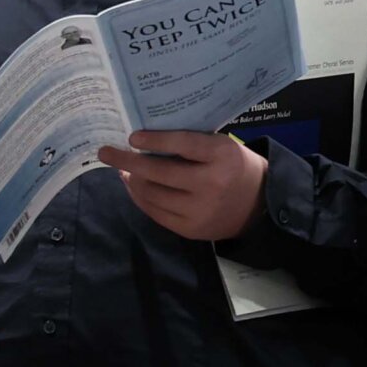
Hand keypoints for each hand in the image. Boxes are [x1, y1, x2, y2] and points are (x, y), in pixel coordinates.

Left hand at [97, 129, 269, 241]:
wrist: (259, 205)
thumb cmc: (235, 166)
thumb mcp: (223, 147)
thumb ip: (192, 144)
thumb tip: (145, 141)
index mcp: (223, 157)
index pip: (184, 145)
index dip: (155, 141)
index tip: (132, 137)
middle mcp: (211, 184)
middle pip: (160, 173)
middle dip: (127, 162)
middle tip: (107, 153)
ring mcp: (199, 210)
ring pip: (152, 194)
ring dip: (131, 181)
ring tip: (122, 170)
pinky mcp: (190, 229)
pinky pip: (155, 212)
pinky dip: (140, 198)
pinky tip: (134, 187)